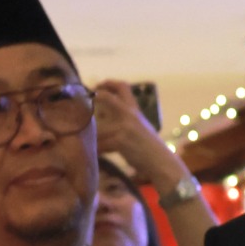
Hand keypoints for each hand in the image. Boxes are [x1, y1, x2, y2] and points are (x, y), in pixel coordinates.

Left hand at [92, 80, 193, 197]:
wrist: (162, 162)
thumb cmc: (150, 147)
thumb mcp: (141, 127)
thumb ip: (126, 120)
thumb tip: (104, 117)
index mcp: (135, 110)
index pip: (123, 87)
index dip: (108, 83)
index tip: (97, 86)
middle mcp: (130, 114)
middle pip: (106, 98)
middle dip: (92, 99)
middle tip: (83, 103)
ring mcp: (125, 127)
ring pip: (97, 126)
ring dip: (89, 133)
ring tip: (83, 138)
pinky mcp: (121, 141)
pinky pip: (101, 144)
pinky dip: (96, 150)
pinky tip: (94, 154)